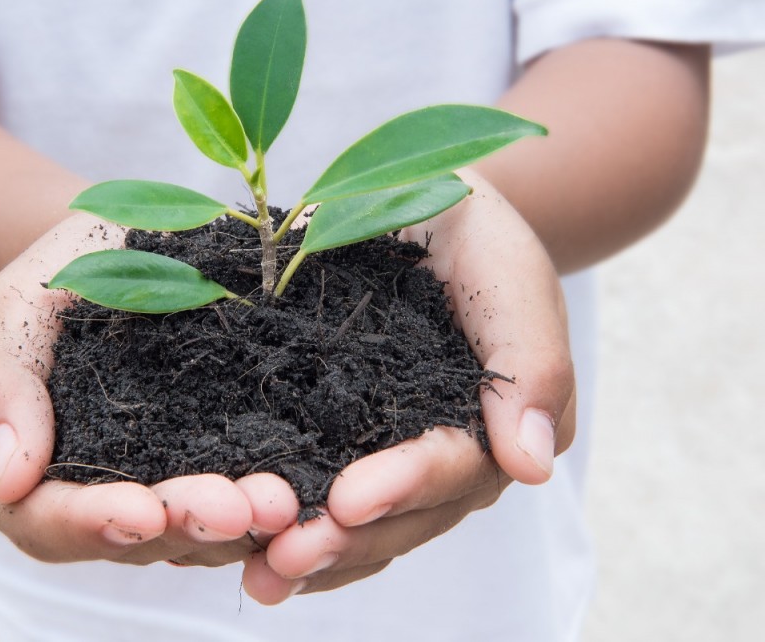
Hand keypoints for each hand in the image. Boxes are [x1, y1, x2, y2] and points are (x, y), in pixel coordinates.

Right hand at [0, 212, 300, 565]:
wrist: (127, 247)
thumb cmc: (59, 277)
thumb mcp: (15, 314)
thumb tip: (7, 479)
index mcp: (30, 473)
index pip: (48, 522)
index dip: (95, 524)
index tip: (145, 510)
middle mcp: (98, 495)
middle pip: (137, 538)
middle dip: (190, 525)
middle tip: (244, 509)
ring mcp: (164, 482)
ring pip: (199, 531)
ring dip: (244, 525)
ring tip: (287, 500)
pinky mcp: (219, 461)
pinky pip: (244, 490)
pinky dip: (277, 493)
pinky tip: (310, 483)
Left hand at [241, 169, 576, 601]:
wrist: (425, 208)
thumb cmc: (476, 236)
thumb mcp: (509, 275)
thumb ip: (530, 362)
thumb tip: (533, 467)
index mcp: (495, 425)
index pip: (454, 468)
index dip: (403, 486)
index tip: (348, 500)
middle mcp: (446, 455)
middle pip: (404, 517)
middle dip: (347, 540)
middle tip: (286, 557)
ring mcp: (391, 453)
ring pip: (362, 524)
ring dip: (313, 552)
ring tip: (260, 571)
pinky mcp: (340, 437)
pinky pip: (320, 491)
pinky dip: (289, 523)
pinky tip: (245, 547)